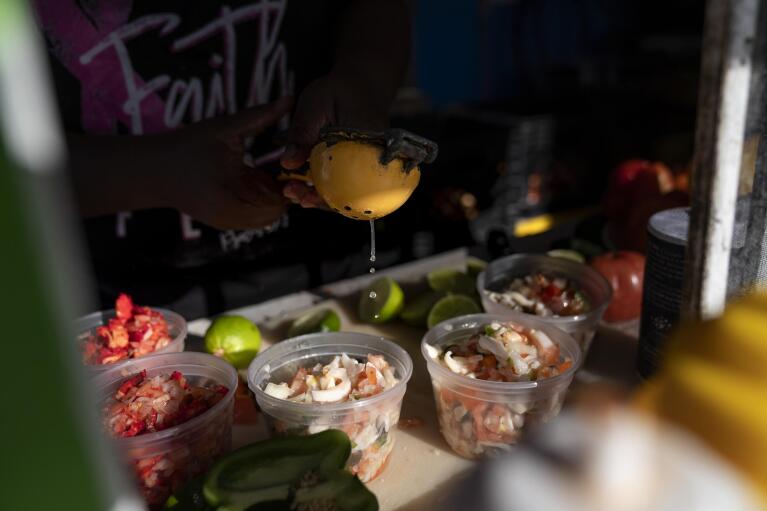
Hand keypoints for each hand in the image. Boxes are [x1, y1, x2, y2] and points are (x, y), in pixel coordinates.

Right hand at [163, 97, 292, 229]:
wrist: (152, 170)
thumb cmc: (186, 146)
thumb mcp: (224, 128)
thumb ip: (260, 115)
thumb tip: (289, 98)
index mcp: (232, 196)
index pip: (279, 201)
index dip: (289, 183)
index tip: (291, 163)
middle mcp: (230, 217)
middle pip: (276, 213)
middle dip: (282, 191)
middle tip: (279, 168)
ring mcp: (226, 224)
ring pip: (266, 218)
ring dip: (271, 198)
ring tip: (262, 174)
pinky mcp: (223, 224)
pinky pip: (253, 219)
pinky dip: (258, 203)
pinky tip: (249, 182)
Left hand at [280, 72, 389, 207]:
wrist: (363, 83)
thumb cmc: (340, 90)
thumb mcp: (315, 105)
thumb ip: (302, 132)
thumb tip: (287, 163)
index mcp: (367, 147)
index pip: (351, 183)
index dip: (328, 198)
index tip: (304, 200)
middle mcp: (373, 161)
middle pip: (351, 194)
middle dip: (321, 201)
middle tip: (293, 195)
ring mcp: (369, 166)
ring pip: (348, 191)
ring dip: (321, 195)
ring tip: (293, 191)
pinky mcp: (360, 166)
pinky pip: (346, 182)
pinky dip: (325, 185)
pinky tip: (303, 183)